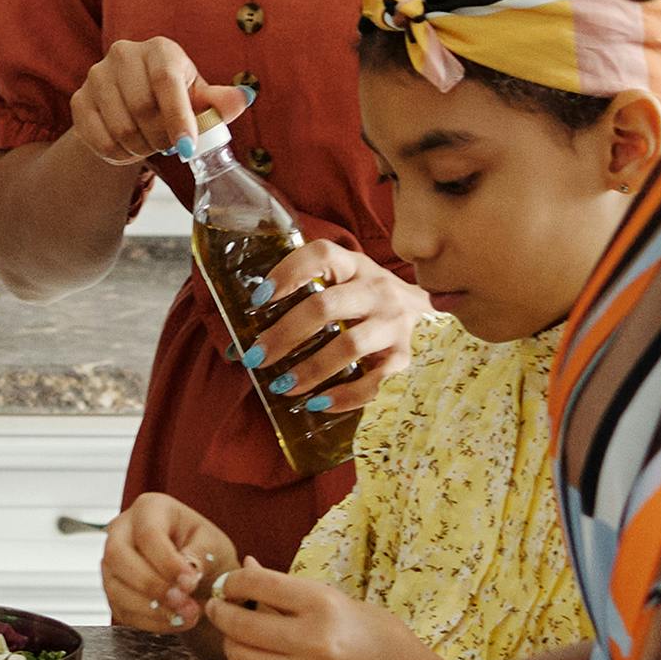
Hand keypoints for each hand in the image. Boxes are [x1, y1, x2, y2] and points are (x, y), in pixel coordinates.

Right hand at [63, 38, 242, 179]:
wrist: (129, 100)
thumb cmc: (173, 98)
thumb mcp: (199, 98)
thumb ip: (221, 102)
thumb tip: (243, 97)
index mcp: (159, 49)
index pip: (166, 83)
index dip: (179, 119)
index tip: (188, 148)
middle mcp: (123, 54)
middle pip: (142, 110)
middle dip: (161, 139)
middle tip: (171, 148)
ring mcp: (96, 76)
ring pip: (121, 128)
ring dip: (141, 149)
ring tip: (151, 146)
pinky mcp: (79, 99)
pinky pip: (99, 139)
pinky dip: (119, 155)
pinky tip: (129, 149)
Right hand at [99, 493, 237, 636]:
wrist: (202, 575)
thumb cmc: (207, 551)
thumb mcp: (214, 545)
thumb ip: (200, 555)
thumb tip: (187, 573)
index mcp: (149, 508)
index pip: (147, 533)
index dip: (167, 561)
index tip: (191, 582)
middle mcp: (122, 531)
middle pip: (117, 556)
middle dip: (151, 585)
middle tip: (183, 603)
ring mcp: (112, 562)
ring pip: (114, 586)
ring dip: (152, 608)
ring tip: (187, 616)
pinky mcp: (113, 590)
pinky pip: (120, 610)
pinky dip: (150, 622)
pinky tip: (176, 622)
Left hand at [203, 567, 444, 659]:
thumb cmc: (383, 639)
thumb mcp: (340, 600)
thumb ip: (289, 589)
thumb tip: (247, 566)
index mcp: (323, 605)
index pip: (256, 583)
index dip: (232, 581)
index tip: (229, 582)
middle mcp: (312, 641)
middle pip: (239, 624)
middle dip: (221, 611)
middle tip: (218, 605)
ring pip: (241, 657)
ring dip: (231, 641)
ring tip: (236, 631)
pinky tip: (260, 656)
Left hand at [233, 239, 422, 412]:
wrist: (424, 311)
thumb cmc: (364, 298)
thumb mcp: (340, 283)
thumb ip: (299, 300)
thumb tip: (236, 343)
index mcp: (352, 265)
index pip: (320, 256)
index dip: (287, 273)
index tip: (258, 298)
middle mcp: (376, 289)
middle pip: (326, 307)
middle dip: (285, 334)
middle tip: (256, 357)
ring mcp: (393, 323)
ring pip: (350, 345)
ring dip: (311, 369)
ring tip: (281, 386)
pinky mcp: (405, 356)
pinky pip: (375, 380)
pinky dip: (345, 395)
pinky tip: (318, 403)